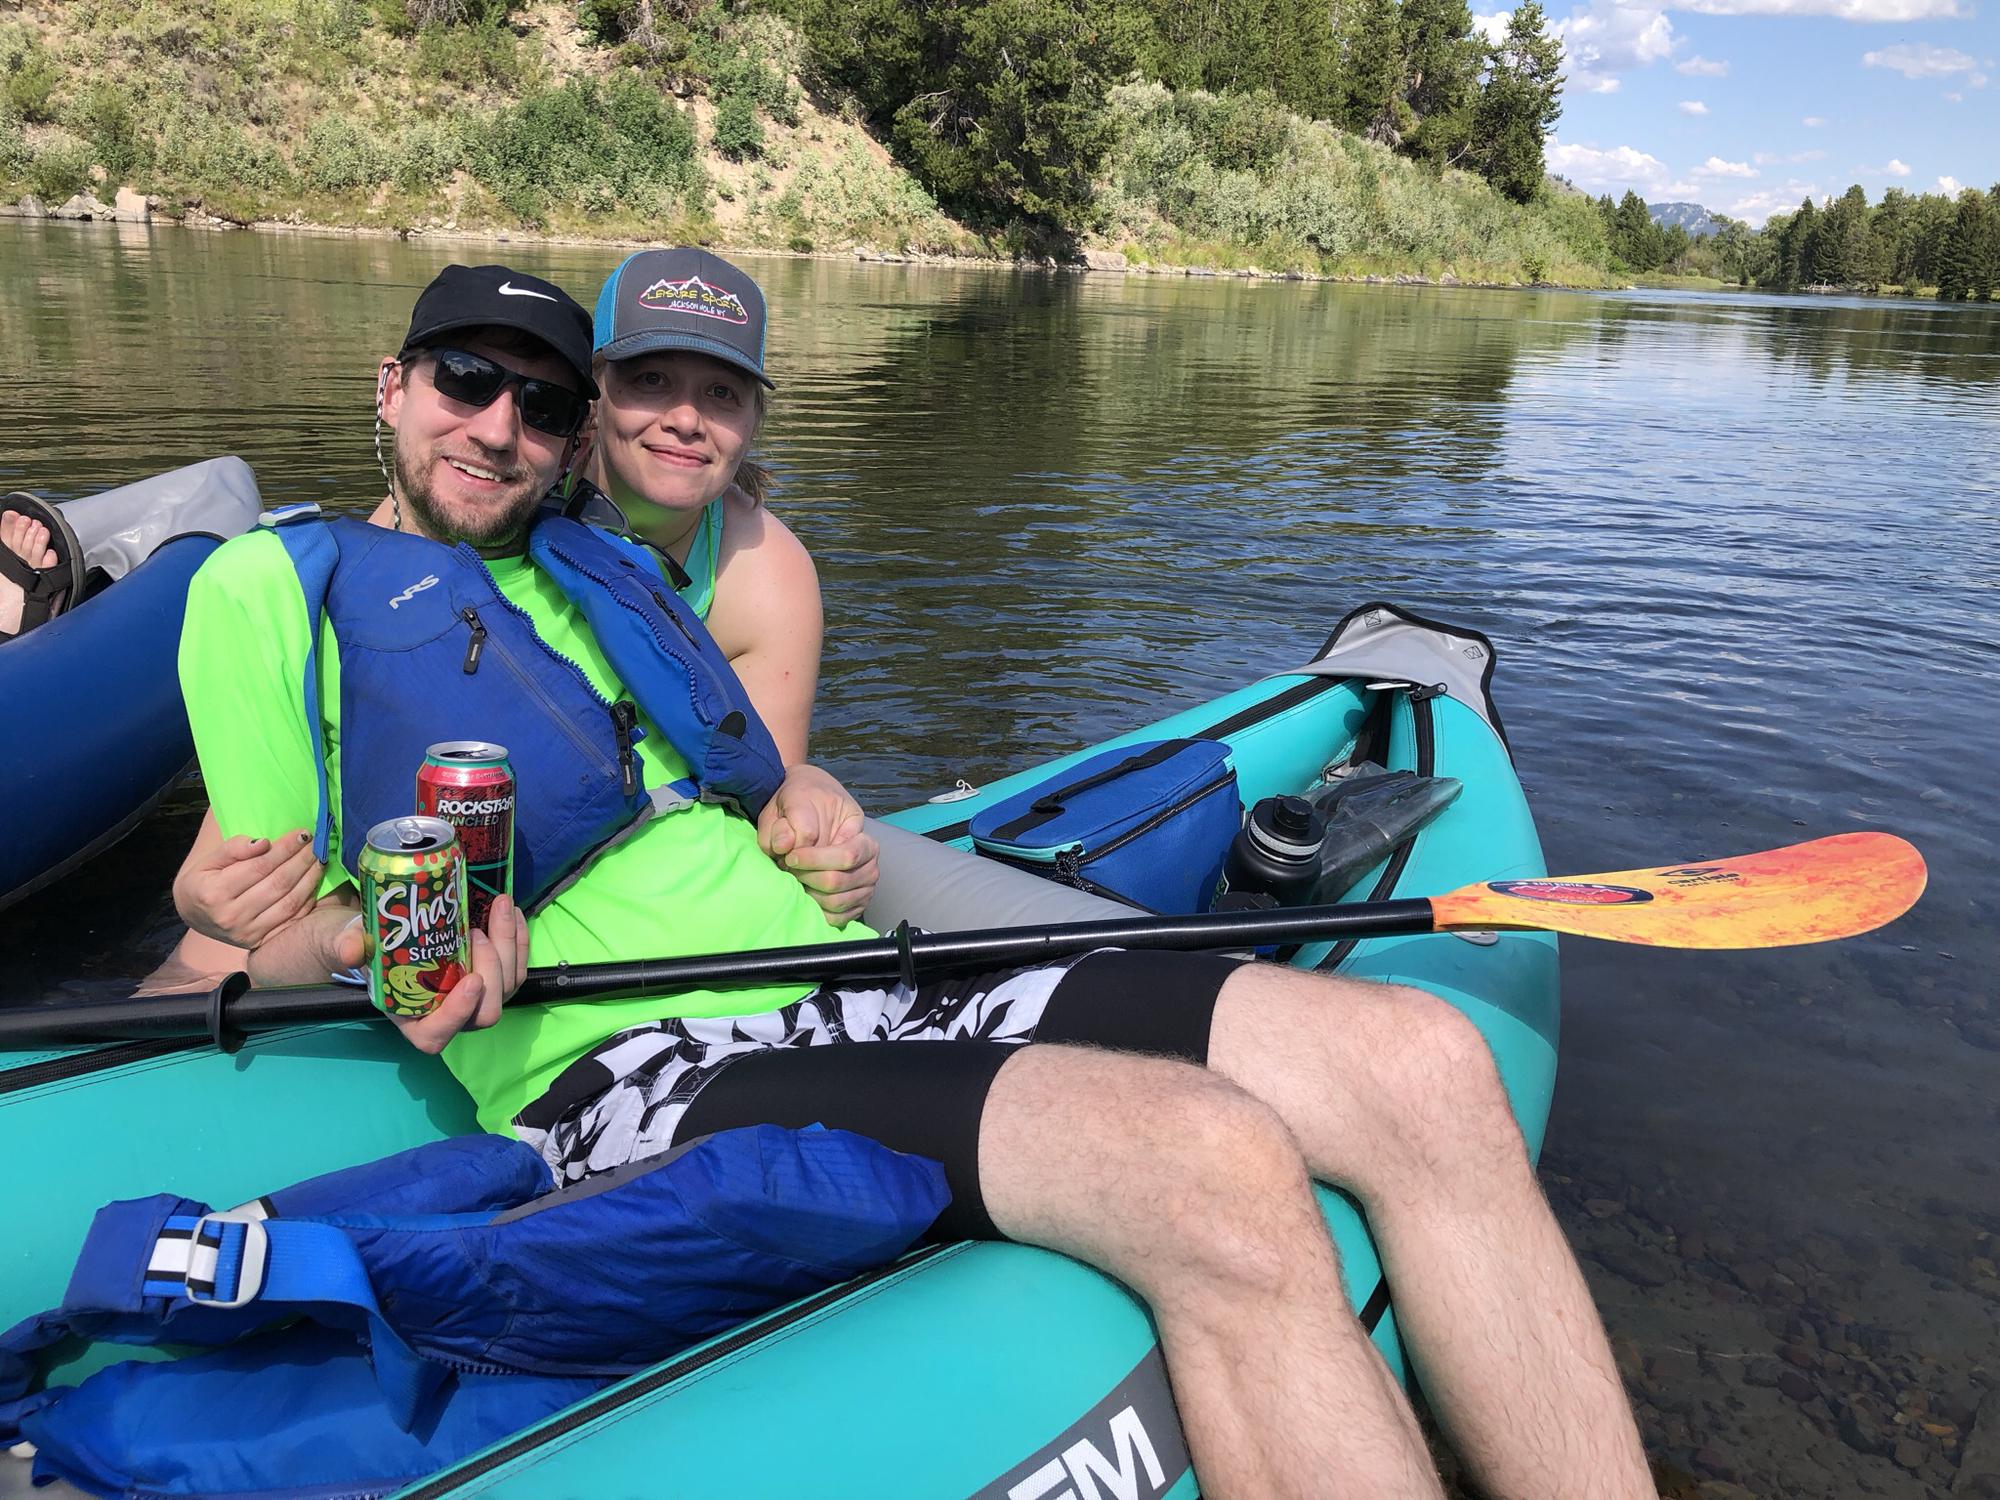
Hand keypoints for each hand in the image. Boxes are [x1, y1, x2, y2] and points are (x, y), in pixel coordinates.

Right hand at [174, 825, 324, 947]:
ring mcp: (248, 933)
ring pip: (289, 902)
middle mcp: (232, 916)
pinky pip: (292, 919)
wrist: (194, 915)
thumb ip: (233, 849)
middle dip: (302, 860)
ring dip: (310, 878)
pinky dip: (308, 900)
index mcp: (215, 893)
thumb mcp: (208, 861)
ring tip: (320, 859)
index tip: (302, 833)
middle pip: (278, 884)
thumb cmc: (203, 882)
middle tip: (317, 843)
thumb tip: (264, 842)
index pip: (259, 866)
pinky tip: (315, 882)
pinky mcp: (260, 942)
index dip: (285, 849)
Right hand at [338, 895, 531, 1055]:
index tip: (471, 980)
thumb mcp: (347, 944)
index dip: (458, 1014)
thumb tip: (350, 949)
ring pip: (508, 986)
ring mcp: (476, 999)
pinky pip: (517, 967)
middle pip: (486, 1013)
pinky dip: (519, 939)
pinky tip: (513, 913)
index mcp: (412, 1018)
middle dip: (491, 970)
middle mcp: (449, 1015)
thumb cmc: (367, 947)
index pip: (438, 1036)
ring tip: (498, 908)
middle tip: (476, 933)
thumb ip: (345, 946)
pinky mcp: (494, 979)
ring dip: (509, 947)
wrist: (387, 932)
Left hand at [756, 763, 878, 926]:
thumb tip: (786, 845)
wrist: (809, 811)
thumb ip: (795, 819)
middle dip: (806, 878)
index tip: (790, 857)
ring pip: (835, 902)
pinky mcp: (855, 905)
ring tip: (793, 880)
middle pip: (838, 882)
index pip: (846, 856)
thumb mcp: (798, 800)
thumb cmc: (806, 807)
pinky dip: (817, 912)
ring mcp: (865, 887)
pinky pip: (837, 917)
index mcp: (864, 839)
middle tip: (787, 869)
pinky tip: (803, 897)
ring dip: (808, 894)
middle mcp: (870, 865)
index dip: (814, 860)